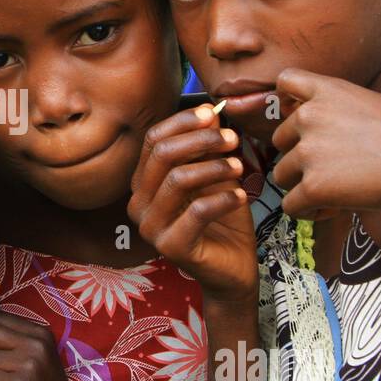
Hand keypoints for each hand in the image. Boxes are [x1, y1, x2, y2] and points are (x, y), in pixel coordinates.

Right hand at [128, 104, 257, 304]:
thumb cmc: (222, 221)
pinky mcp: (171, 247)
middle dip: (201, 140)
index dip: (183, 122)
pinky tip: (242, 197)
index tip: (213, 113)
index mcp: (144, 183)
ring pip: (178, 180)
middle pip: (163, 155)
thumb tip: (209, 110)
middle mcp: (139, 203)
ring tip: (239, 167)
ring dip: (214, 167)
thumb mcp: (216, 177)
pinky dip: (224, 199)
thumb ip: (207, 149)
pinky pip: (197, 211)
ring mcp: (151, 227)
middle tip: (232, 139)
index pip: (154, 140)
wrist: (231, 270)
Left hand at [270, 69, 380, 218]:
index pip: (285, 81)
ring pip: (281, 175)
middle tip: (333, 170)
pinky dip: (308, 211)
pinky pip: (291, 205)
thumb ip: (344, 111)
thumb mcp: (376, 102)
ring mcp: (308, 152)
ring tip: (336, 193)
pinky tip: (332, 210)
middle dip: (300, 157)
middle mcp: (310, 116)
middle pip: (279, 140)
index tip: (302, 121)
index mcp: (328, 91)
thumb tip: (339, 132)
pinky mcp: (313, 186)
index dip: (287, 103)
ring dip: (302, 186)